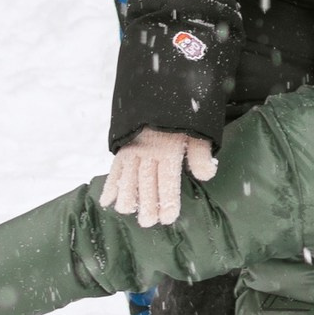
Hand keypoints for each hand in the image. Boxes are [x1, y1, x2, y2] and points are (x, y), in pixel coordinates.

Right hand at [99, 128, 217, 227]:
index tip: (168, 218)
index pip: (168, 179)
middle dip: (147, 203)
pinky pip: (115, 167)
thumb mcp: (198, 132)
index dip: (168, 199)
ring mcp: (133, 150)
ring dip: (126, 195)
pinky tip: (106, 200)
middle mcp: (149, 151)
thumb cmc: (183, 117)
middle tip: (147, 222)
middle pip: (147, 181)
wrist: (160, 92)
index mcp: (169, 150)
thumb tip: (207, 175)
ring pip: (128, 176)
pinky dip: (110, 184)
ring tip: (125, 211)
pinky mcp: (122, 148)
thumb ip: (200, 154)